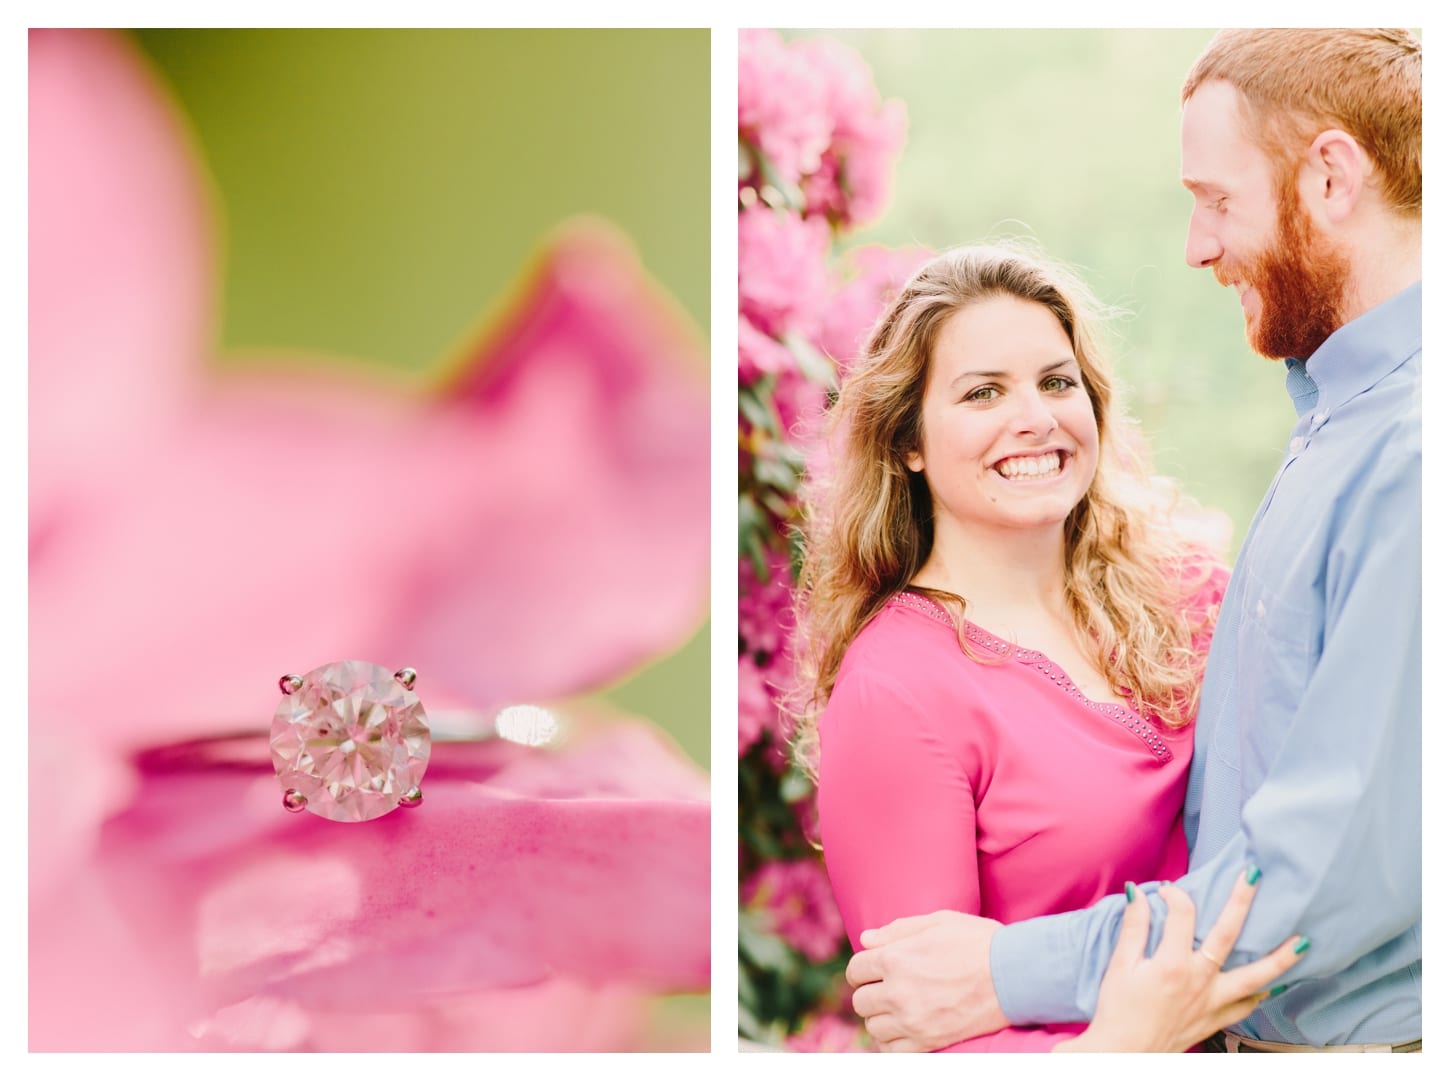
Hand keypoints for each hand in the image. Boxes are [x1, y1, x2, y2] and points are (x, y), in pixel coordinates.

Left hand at [844, 910, 1007, 1051]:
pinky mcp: (930, 1042)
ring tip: (898, 1008)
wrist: (1015, 975)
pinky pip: (893, 1051)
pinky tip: (905, 1029)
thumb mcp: (937, 922)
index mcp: (895, 958)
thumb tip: (866, 939)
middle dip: (870, 992)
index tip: (871, 970)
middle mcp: (898, 992)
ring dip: (881, 1018)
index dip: (862, 969)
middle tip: (887, 988)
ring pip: (874, 1027)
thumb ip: (897, 930)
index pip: (856, 970)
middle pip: (861, 1001)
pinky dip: (893, 1042)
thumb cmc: (978, 942)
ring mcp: (913, 1021)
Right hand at [1055, 871, 1305, 1052]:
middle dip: (1241, 902)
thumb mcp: (1119, 966)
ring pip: (1255, 978)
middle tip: (1255, 876)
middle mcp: (1199, 981)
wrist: (1124, 1054)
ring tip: (1302, 942)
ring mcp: (1212, 1003)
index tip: (1164, 890)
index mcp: (1171, 964)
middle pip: (1227, 935)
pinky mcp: (1214, 1021)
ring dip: (1280, 959)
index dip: (1173, 895)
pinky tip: (1272, 984)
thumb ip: (1133, 927)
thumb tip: (1138, 894)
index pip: (1181, 915)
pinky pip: (1247, 1007)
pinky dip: (1261, 993)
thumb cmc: (1117, 1011)